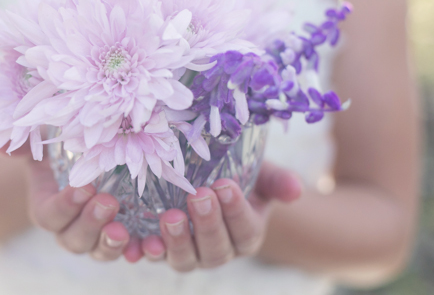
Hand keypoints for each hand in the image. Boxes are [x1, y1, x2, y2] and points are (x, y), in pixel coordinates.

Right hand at [25, 154, 136, 260]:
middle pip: (76, 240)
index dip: (66, 205)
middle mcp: (72, 231)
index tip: (84, 186)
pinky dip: (143, 251)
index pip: (51, 216)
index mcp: (49, 211)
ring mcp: (99, 239)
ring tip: (125, 231)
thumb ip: (23, 143)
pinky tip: (154, 243)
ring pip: (102, 252)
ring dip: (113, 245)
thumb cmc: (62, 152)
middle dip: (91, 224)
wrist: (87, 167)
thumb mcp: (43, 144)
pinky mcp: (127, 240)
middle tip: (108, 203)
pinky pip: (133, 253)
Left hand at [138, 162, 301, 270]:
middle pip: (215, 249)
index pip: (244, 230)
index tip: (225, 185)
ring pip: (184, 259)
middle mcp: (218, 251)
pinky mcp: (160, 249)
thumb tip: (295, 189)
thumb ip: (277, 181)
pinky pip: (153, 257)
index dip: (235, 211)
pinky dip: (144, 252)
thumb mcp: (259, 173)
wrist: (208, 180)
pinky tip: (138, 242)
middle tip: (198, 196)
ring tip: (169, 216)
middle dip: (207, 224)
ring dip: (177, 241)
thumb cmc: (238, 175)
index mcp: (245, 234)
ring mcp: (188, 253)